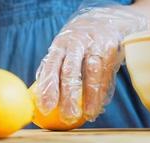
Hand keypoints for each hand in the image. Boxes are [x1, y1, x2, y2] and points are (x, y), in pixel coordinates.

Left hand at [36, 6, 148, 123]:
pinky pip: (107, 74)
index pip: (51, 66)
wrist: (106, 20)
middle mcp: (76, 43)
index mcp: (60, 45)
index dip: (48, 88)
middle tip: (67, 116)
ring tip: (87, 115)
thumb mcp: (64, 48)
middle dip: (68, 95)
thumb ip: (54, 67)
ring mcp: (95, 45)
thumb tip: (38, 94)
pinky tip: (98, 107)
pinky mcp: (111, 49)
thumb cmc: (79, 42)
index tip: (45, 108)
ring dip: (90, 96)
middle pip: (71, 71)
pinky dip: (103, 92)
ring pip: (92, 73)